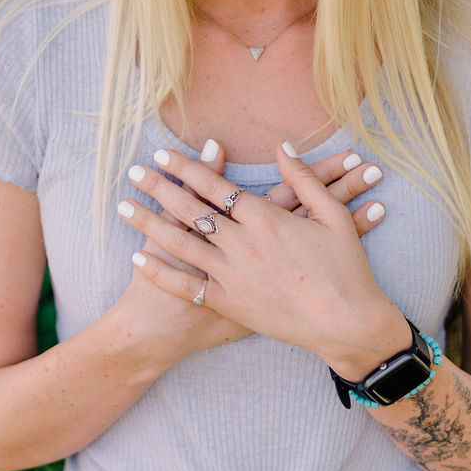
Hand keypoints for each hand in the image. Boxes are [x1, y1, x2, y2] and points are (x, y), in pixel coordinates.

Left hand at [118, 141, 408, 375]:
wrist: (347, 323)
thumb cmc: (346, 268)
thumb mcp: (333, 215)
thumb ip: (305, 178)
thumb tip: (284, 146)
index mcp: (267, 219)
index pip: (216, 186)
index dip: (187, 167)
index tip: (164, 154)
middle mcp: (243, 245)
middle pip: (191, 210)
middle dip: (159, 187)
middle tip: (134, 171)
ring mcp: (233, 276)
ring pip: (181, 244)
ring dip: (149, 223)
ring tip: (123, 206)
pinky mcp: (230, 304)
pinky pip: (187, 287)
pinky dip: (160, 273)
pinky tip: (138, 259)